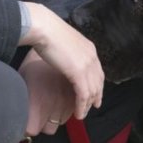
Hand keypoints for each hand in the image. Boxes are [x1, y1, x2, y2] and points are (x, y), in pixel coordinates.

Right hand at [19, 2, 103, 120]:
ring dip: (88, 105)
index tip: (94, 93)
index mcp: (89, 48)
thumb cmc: (46, 31)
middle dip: (96, 96)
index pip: (97, 70)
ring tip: (83, 114)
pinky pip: (84, 95)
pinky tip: (78, 113)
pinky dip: (82, 106)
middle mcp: (92, 56)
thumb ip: (69, 51)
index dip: (97, 83)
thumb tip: (64, 57)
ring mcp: (87, 65)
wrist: (43, 28)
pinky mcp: (79, 73)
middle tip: (94, 106)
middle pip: (98, 82)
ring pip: (92, 90)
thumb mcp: (64, 41)